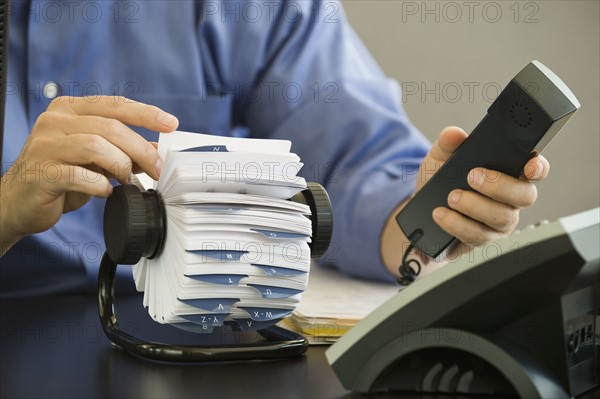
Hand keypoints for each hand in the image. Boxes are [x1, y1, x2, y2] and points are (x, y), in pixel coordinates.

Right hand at [0, 96, 178, 253]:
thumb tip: (157, 150)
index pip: (114, 104)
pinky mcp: (42, 172)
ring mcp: (45, 145)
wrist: (18, 202)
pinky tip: (106, 192)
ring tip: (128, 181)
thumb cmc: (60, 176)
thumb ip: (122, 150)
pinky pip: (81, 176)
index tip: (171, 124)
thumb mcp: (95, 159)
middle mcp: (55, 121)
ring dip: (122, 166)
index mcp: (69, 110)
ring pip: (97, 147)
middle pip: (110, 127)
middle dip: (141, 149)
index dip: (146, 113)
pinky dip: (101, 185)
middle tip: (157, 169)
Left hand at [423, 126, 548, 258]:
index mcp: (508, 175)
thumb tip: (454, 134)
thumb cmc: (440, 182)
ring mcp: (498, 223)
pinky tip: (442, 215)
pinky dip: (457, 224)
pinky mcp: (482, 239)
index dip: (538, 168)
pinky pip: (477, 236)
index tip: (529, 166)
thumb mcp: (440, 158)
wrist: (423, 211)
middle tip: (473, 177)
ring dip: (475, 206)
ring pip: (501, 218)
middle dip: (499, 186)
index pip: (535, 170)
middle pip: (524, 196)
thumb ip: (447, 144)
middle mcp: (510, 200)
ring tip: (452, 197)